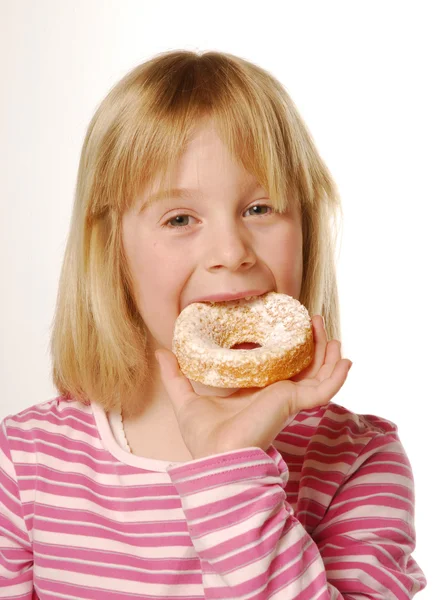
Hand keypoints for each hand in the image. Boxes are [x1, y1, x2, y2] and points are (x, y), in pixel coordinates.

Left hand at [156, 315, 351, 459]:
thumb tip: (161, 352)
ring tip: (326, 329)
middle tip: (311, 319)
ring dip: (326, 352)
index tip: (288, 326)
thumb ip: (175, 376)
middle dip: (312, 343)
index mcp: (257, 392)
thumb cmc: (204, 437)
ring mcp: (288, 399)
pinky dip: (337, 376)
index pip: (279, 367)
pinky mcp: (294, 403)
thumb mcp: (186, 398)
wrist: (215, 457)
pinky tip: (345, 360)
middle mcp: (276, 394)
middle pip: (303, 365)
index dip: (287, 348)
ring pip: (318, 373)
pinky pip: (324, 389)